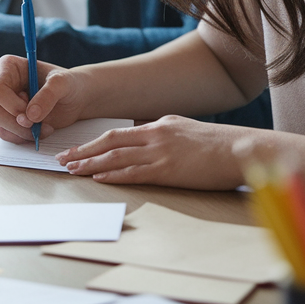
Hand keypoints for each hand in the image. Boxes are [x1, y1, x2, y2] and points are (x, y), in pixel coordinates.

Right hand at [0, 55, 88, 143]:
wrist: (77, 98)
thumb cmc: (69, 83)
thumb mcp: (62, 83)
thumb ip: (48, 95)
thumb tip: (30, 116)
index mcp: (9, 68)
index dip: (11, 105)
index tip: (31, 110)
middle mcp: (4, 86)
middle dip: (17, 123)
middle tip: (36, 123)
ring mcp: (6, 105)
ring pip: (0, 127)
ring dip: (23, 132)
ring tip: (45, 127)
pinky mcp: (12, 120)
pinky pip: (9, 135)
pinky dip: (26, 138)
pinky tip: (42, 131)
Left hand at [56, 115, 247, 189]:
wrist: (241, 149)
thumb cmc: (218, 145)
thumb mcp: (187, 131)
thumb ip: (165, 136)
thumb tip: (148, 144)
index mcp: (159, 124)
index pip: (119, 133)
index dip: (95, 142)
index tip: (78, 149)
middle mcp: (155, 134)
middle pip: (109, 141)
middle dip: (83, 151)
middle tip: (63, 158)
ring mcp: (160, 151)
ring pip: (116, 157)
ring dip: (91, 164)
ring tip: (71, 170)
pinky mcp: (168, 169)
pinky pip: (133, 173)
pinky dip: (112, 175)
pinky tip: (97, 178)